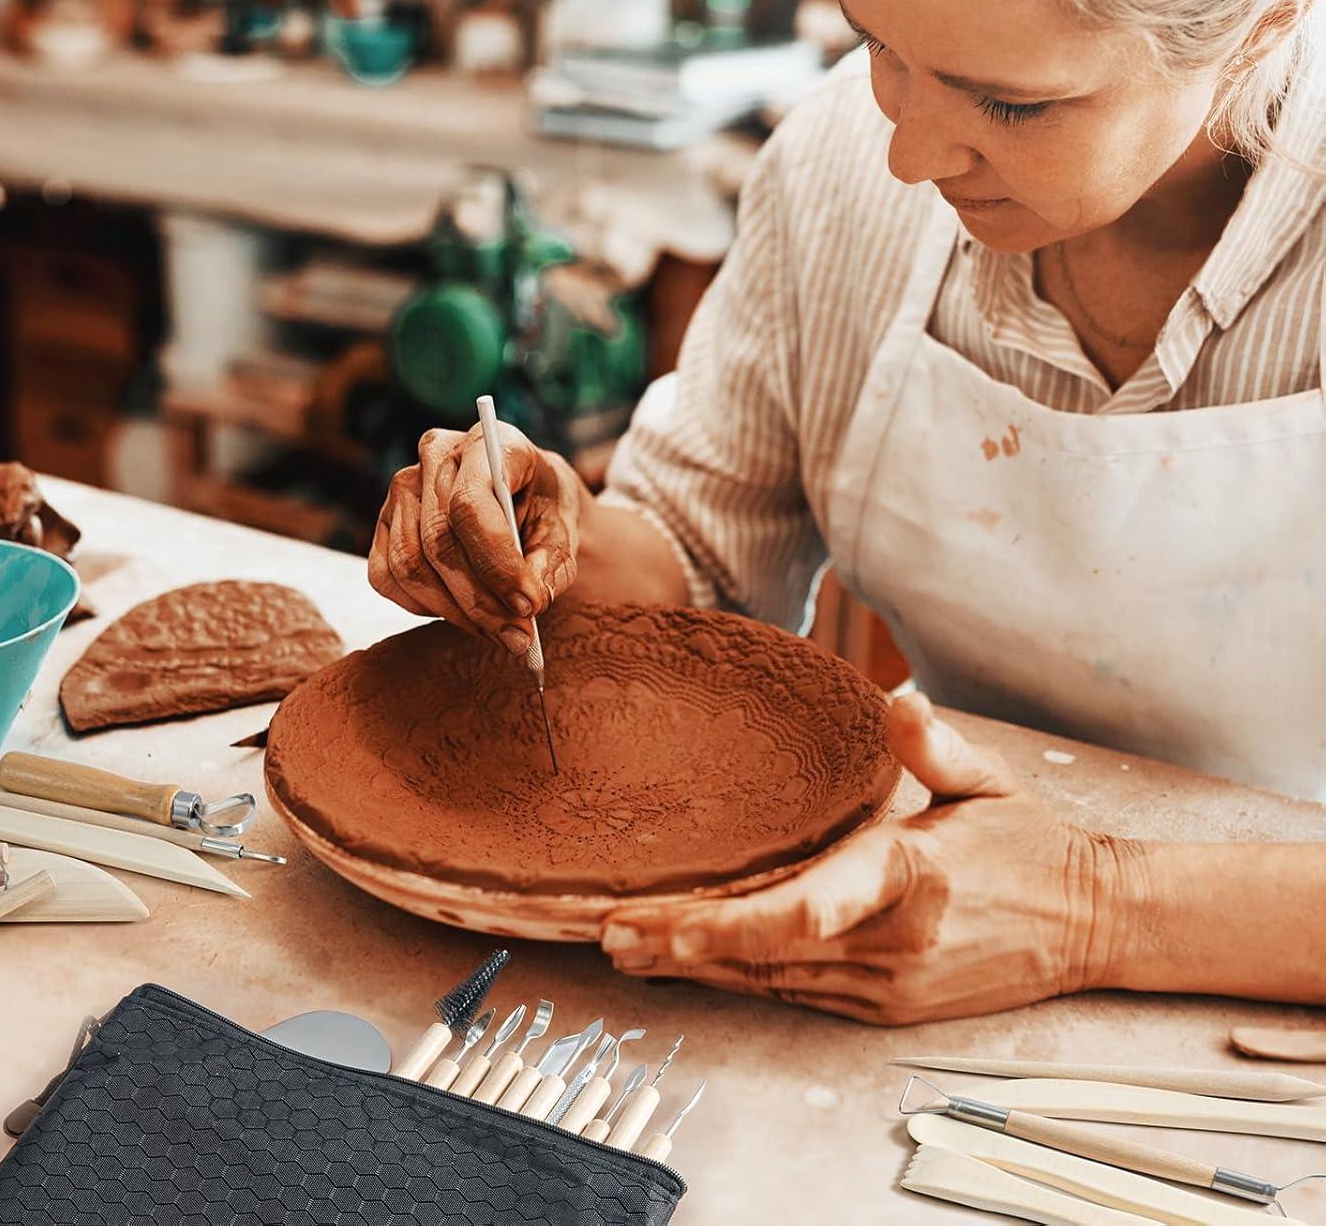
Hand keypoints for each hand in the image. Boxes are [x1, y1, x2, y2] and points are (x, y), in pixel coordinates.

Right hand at [368, 422, 585, 652]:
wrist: (527, 499)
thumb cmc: (545, 510)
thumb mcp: (564, 530)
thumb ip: (552, 562)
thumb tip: (531, 597)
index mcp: (489, 441)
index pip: (470, 504)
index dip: (497, 563)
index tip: (529, 604)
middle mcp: (437, 455)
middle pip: (439, 541)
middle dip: (481, 600)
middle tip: (519, 635)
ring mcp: (403, 487)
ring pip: (410, 565)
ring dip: (456, 611)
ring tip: (498, 631)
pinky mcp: (384, 521)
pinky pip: (386, 576)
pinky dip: (425, 606)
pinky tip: (462, 612)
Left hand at [600, 693, 1132, 1023]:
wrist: (1092, 922)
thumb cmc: (1029, 840)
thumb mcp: (988, 778)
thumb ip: (935, 746)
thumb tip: (900, 700)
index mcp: (912, 875)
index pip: (813, 906)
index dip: (739, 924)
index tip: (675, 925)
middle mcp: (893, 942)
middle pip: (770, 951)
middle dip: (687, 945)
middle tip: (613, 933)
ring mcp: (888, 985)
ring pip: (774, 979)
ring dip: (700, 967)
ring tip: (628, 951)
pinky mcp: (887, 1005)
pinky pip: (798, 994)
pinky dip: (741, 979)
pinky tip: (693, 967)